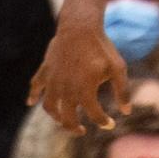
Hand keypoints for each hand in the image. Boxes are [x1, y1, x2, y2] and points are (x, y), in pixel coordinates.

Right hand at [29, 19, 129, 134]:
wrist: (81, 26)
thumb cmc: (102, 47)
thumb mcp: (118, 68)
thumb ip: (122, 91)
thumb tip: (127, 112)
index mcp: (85, 92)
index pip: (94, 116)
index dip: (104, 122)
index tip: (110, 124)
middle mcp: (66, 91)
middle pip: (67, 120)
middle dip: (75, 128)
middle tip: (82, 131)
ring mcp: (53, 82)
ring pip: (50, 107)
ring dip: (56, 117)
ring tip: (64, 118)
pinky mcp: (45, 71)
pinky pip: (35, 86)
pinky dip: (33, 95)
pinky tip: (31, 102)